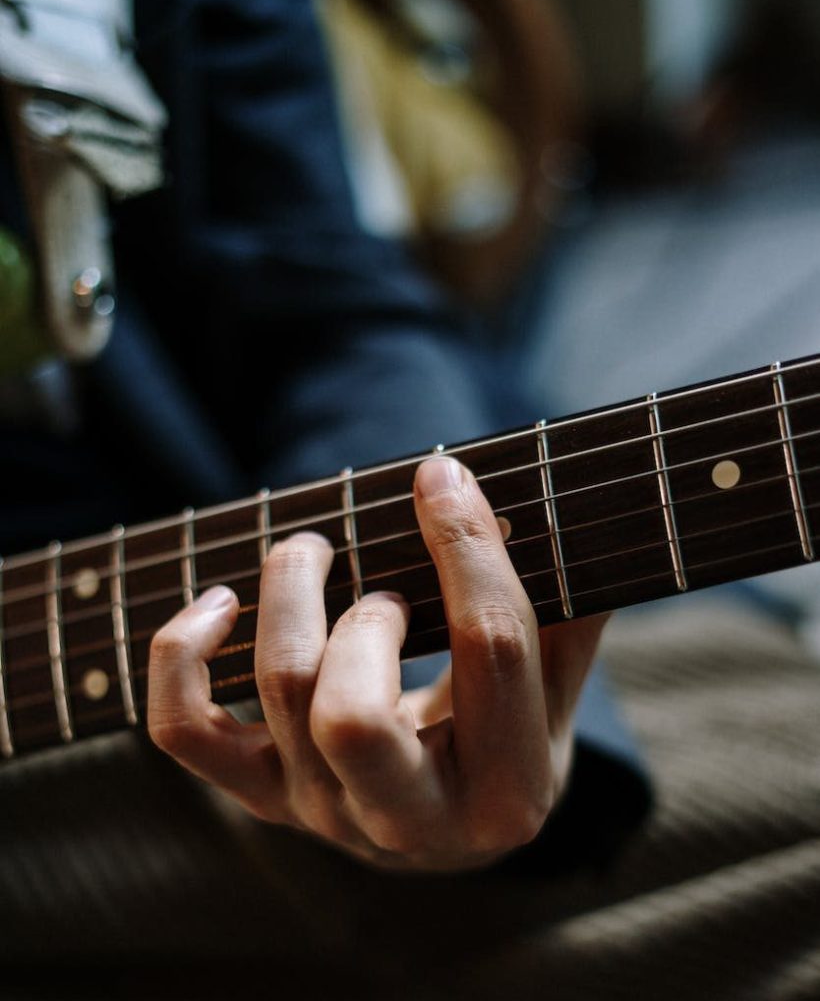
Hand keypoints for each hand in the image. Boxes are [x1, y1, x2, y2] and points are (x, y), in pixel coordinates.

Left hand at [147, 456, 606, 869]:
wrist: (448, 820)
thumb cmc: (508, 733)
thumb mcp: (557, 687)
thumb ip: (569, 608)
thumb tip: (562, 505)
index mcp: (510, 788)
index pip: (491, 649)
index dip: (467, 546)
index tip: (443, 475)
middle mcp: (412, 821)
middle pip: (351, 715)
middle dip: (365, 619)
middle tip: (384, 587)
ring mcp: (326, 814)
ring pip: (279, 691)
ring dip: (291, 594)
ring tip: (314, 554)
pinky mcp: (263, 796)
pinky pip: (186, 731)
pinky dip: (182, 655)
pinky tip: (218, 601)